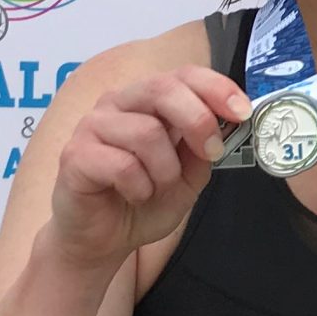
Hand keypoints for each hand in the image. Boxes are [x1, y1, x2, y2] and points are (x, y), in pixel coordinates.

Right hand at [48, 67, 249, 267]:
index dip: (215, 87)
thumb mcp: (188, 178)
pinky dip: (140, 187)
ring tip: (156, 188)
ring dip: (165, 170)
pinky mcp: (75, 156)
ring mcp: (92, 126)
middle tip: (211, 152)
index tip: (241, 112)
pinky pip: (122, 165)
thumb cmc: (142, 201)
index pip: (182, 75)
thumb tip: (228, 125)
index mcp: (147, 101)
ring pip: (146, 132)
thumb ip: (203, 150)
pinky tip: (133, 195)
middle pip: (163, 89)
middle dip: (197, 120)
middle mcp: (117, 104)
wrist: (101, 240)